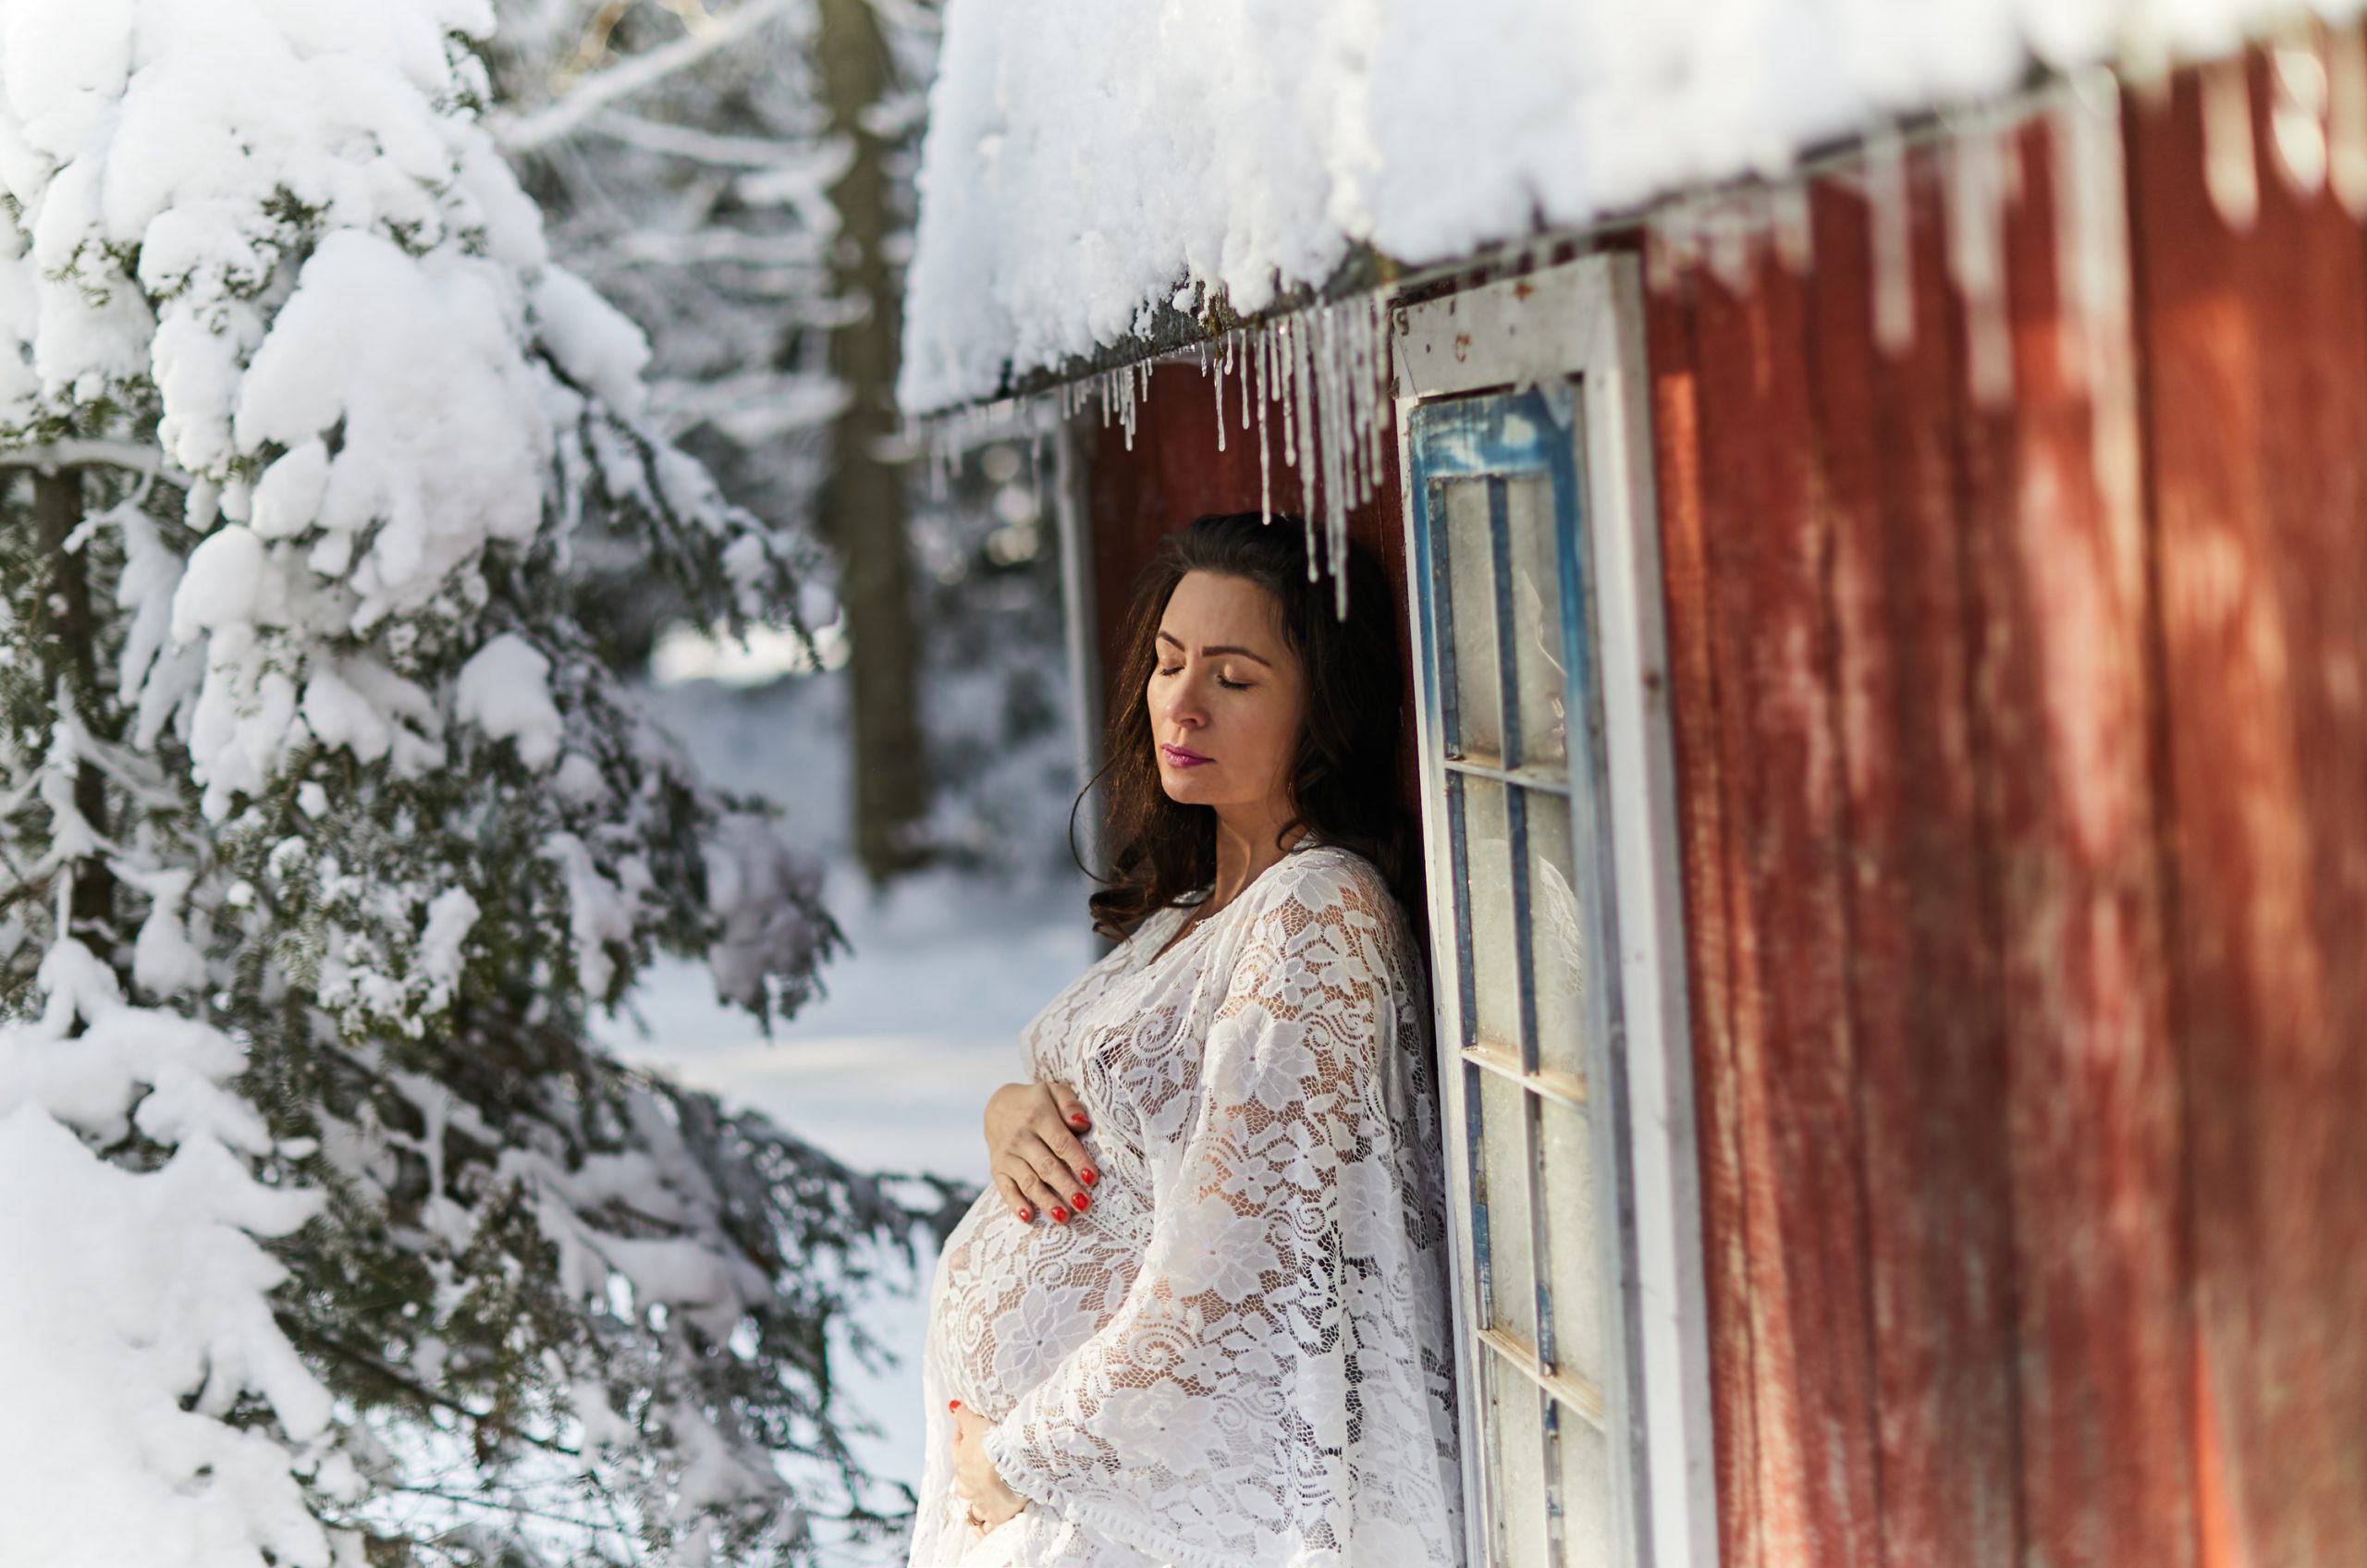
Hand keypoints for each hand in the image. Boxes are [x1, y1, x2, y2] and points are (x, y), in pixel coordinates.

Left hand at [948, 1401, 1024, 1531]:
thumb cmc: (992, 1444)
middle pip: (962, 1482)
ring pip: (972, 1508)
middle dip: (967, 1477)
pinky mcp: (997, 1517)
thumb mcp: (977, 1424)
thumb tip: (952, 1406)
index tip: (966, 1433)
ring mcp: (981, 1503)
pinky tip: (983, 1528)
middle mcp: (968, 1486)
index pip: (958, 1449)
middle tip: (978, 1469)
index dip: (962, 1440)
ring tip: (982, 1500)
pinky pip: (986, 1529)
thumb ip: (964, 1416)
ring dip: (974, 1505)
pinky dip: (984, 1529)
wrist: (1010, 1469)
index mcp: (963, 1463)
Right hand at [983, 1080, 1097, 1225]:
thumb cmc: (1036, 1102)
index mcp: (1038, 1116)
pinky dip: (1016, 1204)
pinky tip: (1029, 1218)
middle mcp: (1020, 1137)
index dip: (1077, 1160)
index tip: (1092, 1178)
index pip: (1061, 1142)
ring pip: (1028, 1181)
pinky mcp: (997, 1169)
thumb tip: (1083, 1124)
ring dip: (1046, 1201)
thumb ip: (1070, 1104)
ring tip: (1064, 1218)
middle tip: (1084, 1204)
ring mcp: (1006, 1155)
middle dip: (1066, 1186)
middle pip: (1046, 1166)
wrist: (998, 1106)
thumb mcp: (1054, 1092)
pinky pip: (1005, 1189)